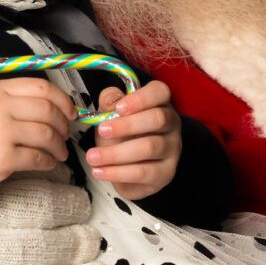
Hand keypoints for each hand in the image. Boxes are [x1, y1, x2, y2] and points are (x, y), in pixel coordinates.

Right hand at [0, 77, 75, 185]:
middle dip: (63, 124)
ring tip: (59, 152)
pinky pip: (37, 158)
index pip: (40, 88)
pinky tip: (48, 162)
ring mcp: (0, 133)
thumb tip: (57, 106)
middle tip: (66, 135)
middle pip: (47, 111)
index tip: (71, 111)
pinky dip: (48, 161)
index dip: (62, 100)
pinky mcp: (3, 158)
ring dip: (58, 145)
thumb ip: (16, 98)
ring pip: (45, 134)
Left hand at [85, 80, 181, 200]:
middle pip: (158, 118)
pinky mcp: (166, 172)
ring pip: (149, 147)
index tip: (119, 108)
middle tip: (102, 131)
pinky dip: (118, 172)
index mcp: (160, 103)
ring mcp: (172, 149)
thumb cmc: (121, 136)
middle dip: (127, 125)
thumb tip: (110, 100)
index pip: (160, 92)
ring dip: (116, 153)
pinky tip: (100, 171)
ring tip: (93, 156)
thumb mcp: (111, 116)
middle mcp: (171, 124)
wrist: (125, 170)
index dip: (141, 98)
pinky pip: (143, 172)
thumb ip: (109, 104)